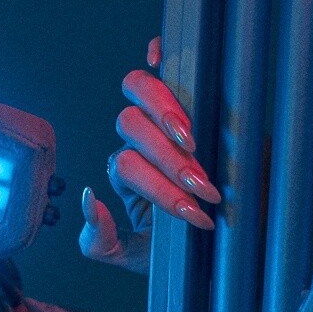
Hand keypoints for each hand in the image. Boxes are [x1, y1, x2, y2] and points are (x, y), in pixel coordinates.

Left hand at [79, 36, 220, 270]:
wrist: (224, 241)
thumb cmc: (178, 245)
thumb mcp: (133, 257)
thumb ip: (99, 241)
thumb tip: (88, 197)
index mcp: (127, 172)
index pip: (125, 164)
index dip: (157, 187)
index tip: (194, 212)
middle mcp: (140, 141)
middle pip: (131, 126)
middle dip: (167, 160)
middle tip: (202, 185)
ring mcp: (163, 118)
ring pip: (144, 96)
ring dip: (168, 120)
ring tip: (198, 150)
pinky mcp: (191, 100)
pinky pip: (163, 68)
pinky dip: (156, 55)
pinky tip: (157, 54)